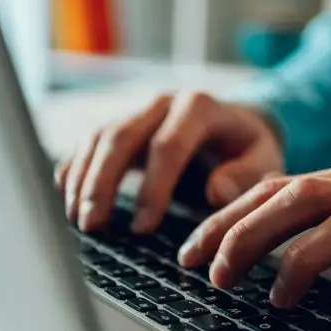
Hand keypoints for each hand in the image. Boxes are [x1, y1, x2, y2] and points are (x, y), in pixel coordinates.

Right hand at [54, 92, 283, 233]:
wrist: (234, 125)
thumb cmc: (248, 149)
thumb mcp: (264, 160)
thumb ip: (246, 176)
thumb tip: (217, 192)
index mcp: (199, 107)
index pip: (168, 145)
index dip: (153, 188)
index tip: (143, 228)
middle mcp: (161, 103)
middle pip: (121, 136)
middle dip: (102, 183)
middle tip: (92, 225)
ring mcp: (136, 112)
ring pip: (98, 138)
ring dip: (82, 180)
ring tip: (78, 221)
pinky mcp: (119, 126)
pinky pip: (87, 144)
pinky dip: (73, 170)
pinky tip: (66, 199)